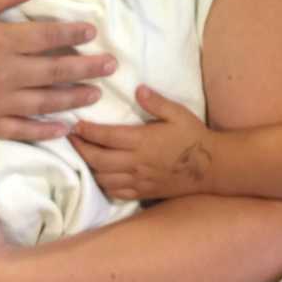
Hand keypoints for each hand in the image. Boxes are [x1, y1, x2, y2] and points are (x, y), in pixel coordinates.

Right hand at [0, 0, 116, 139]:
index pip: (47, 36)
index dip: (73, 31)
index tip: (92, 30)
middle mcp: (3, 72)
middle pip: (55, 70)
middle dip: (87, 67)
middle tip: (111, 65)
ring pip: (45, 101)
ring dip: (75, 98)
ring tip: (97, 94)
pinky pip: (22, 130)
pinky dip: (46, 130)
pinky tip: (66, 127)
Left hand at [72, 86, 215, 199]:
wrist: (210, 167)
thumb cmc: (192, 136)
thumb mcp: (178, 113)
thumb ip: (156, 102)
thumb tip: (138, 89)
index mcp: (142, 141)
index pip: (106, 137)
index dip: (88, 132)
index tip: (75, 126)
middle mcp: (136, 162)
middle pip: (98, 160)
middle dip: (81, 149)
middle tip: (72, 139)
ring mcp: (139, 180)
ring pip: (104, 178)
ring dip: (90, 167)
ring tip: (83, 155)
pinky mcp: (143, 192)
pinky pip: (116, 192)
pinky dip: (104, 184)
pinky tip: (101, 175)